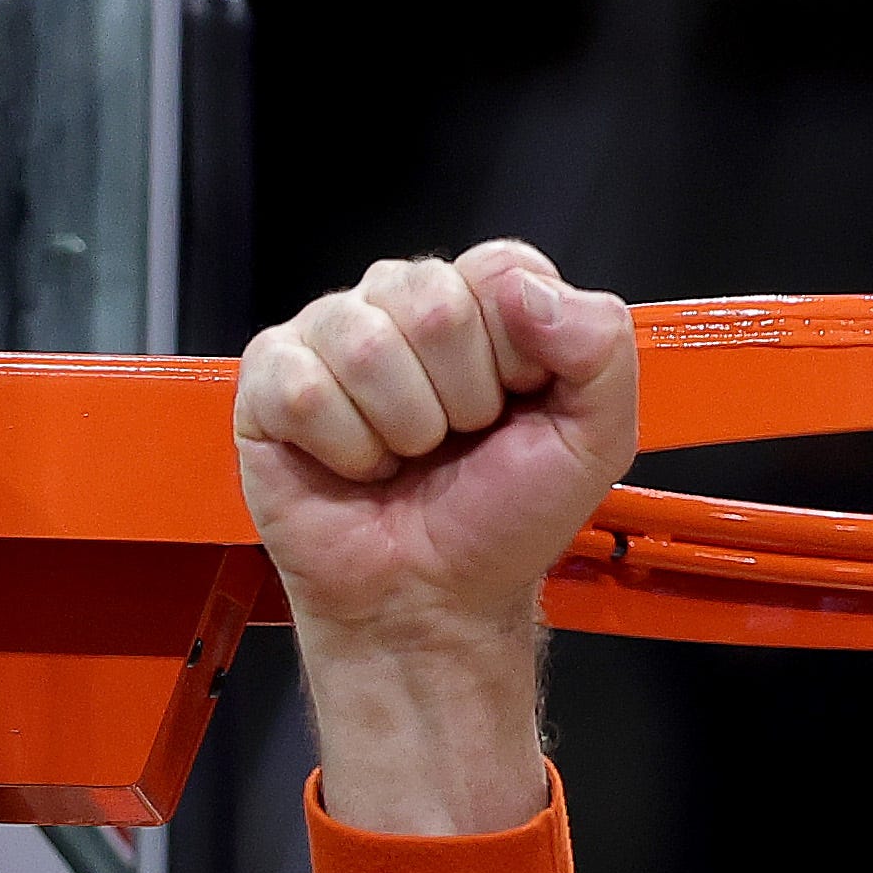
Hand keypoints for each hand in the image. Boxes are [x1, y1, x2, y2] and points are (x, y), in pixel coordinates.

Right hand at [237, 243, 639, 834]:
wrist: (432, 601)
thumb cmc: (500, 522)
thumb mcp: (595, 441)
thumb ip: (600, 348)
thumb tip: (528, 289)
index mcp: (482, 305)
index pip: (501, 270)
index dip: (517, 355)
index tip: (517, 411)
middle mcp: (403, 304)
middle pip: (431, 301)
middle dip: (462, 399)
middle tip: (457, 445)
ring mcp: (332, 334)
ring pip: (366, 344)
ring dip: (403, 431)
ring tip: (407, 459)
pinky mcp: (272, 379)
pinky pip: (303, 387)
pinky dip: (344, 449)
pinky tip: (356, 468)